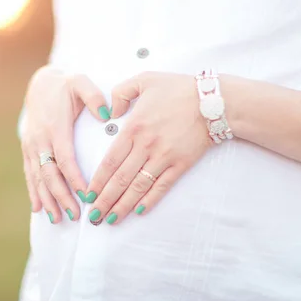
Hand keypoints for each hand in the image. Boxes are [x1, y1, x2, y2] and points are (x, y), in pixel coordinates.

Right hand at [21, 66, 110, 222]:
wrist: (39, 84)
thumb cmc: (66, 86)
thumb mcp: (80, 83)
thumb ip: (94, 97)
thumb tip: (107, 114)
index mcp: (55, 128)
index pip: (65, 159)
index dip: (74, 179)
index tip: (86, 195)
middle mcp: (40, 140)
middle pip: (50, 174)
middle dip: (61, 197)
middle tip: (75, 215)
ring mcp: (31, 146)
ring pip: (38, 178)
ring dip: (47, 199)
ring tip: (57, 219)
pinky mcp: (28, 149)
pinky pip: (30, 174)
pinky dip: (34, 192)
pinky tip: (38, 209)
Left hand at [85, 72, 213, 224]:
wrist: (213, 101)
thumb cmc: (177, 88)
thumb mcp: (144, 80)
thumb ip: (120, 93)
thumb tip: (110, 113)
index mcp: (133, 128)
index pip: (110, 161)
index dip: (97, 181)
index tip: (87, 195)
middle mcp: (146, 146)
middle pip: (120, 179)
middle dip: (104, 200)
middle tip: (93, 216)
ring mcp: (164, 157)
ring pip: (138, 187)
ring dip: (122, 206)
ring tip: (110, 220)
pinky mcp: (180, 164)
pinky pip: (162, 186)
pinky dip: (149, 200)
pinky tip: (138, 212)